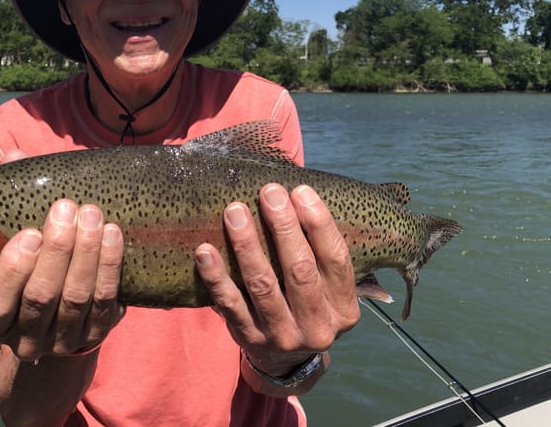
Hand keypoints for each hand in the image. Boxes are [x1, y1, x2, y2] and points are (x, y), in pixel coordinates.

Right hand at [0, 152, 125, 361]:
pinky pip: (106, 302)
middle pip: (41, 297)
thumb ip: (9, 205)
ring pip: (77, 298)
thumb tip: (15, 155)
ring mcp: (62, 341)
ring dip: (88, 253)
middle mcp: (25, 339)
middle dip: (57, 250)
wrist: (58, 322)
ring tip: (93, 215)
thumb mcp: (10, 246)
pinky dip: (110, 267)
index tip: (30, 233)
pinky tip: (113, 235)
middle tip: (67, 208)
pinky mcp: (95, 335)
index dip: (12, 270)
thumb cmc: (29, 270)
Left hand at [195, 183, 358, 380]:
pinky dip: (216, 277)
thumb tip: (297, 193)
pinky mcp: (249, 339)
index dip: (319, 223)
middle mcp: (317, 327)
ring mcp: (282, 336)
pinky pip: (229, 304)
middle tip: (268, 192)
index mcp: (344, 309)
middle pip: (300, 270)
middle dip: (283, 226)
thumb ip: (319, 252)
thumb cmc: (306, 303)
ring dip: (247, 245)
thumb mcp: (327, 288)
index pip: (336, 260)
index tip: (300, 191)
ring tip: (235, 212)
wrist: (285, 359)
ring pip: (262, 285)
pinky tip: (205, 251)